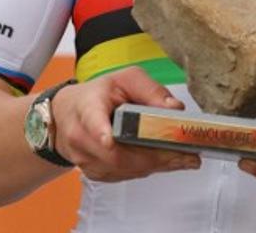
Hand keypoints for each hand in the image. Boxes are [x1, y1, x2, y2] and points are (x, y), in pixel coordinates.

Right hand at [49, 66, 200, 181]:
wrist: (70, 114)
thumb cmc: (98, 95)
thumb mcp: (125, 80)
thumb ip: (151, 90)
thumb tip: (174, 108)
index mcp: (87, 106)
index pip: (91, 120)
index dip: (100, 131)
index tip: (108, 140)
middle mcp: (81, 135)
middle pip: (117, 153)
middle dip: (155, 155)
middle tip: (185, 154)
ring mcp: (85, 158)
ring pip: (124, 168)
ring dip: (157, 165)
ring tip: (185, 159)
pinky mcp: (95, 172)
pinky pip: (124, 175)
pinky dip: (148, 169)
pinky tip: (167, 162)